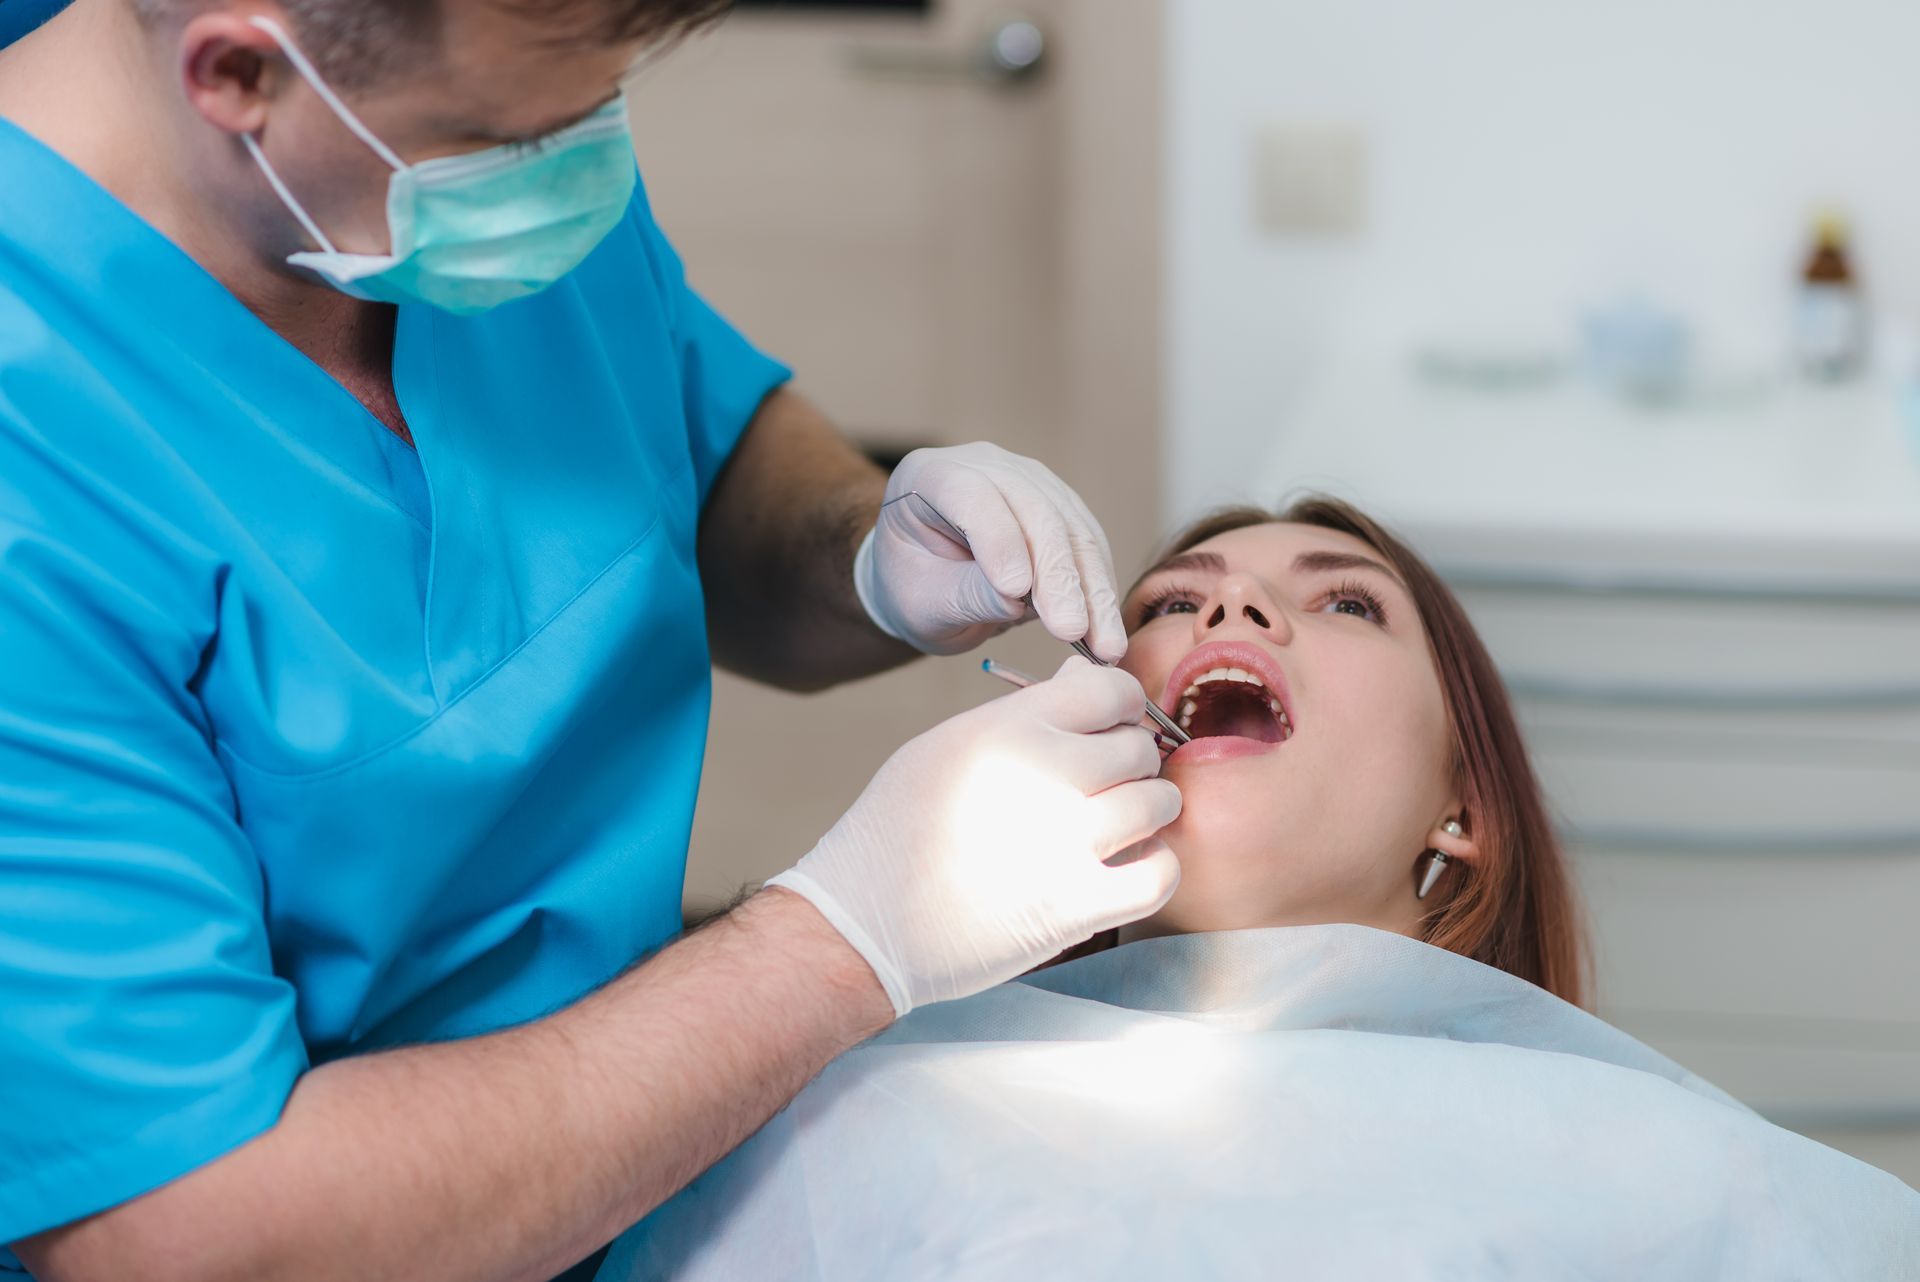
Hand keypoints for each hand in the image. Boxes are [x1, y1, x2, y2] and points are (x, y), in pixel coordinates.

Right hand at [766, 658, 1181, 1016]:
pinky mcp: (1078, 906)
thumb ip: (1024, 711)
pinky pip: (1161, 873)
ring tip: (1116, 825)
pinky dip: (1153, 867)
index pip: (1112, 688)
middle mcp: (1044, 774)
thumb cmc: (899, 829)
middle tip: (1104, 786)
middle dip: (1131, 764)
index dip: (1122, 707)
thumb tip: (1084, 676)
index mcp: (1010, 726)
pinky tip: (1123, 866)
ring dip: (1147, 812)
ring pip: (1159, 804)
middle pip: (1139, 748)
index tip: (1111, 729)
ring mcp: (1066, 843)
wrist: (865, 921)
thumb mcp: (948, 744)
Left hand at [853, 442, 1126, 659]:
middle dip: (1057, 575)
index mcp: (929, 476)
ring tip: (1103, 644)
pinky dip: (1099, 590)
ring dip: (1091, 590)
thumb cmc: (916, 590)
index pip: (971, 495)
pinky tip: (1105, 631)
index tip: (1016, 590)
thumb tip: (1016, 598)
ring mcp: (1029, 481)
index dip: (998, 540)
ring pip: (1072, 530)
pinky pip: (1089, 545)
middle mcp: (984, 465)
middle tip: (1069, 629)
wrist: (932, 582)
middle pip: (1034, 510)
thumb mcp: (925, 604)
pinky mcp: (1061, 505)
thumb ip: (966, 595)